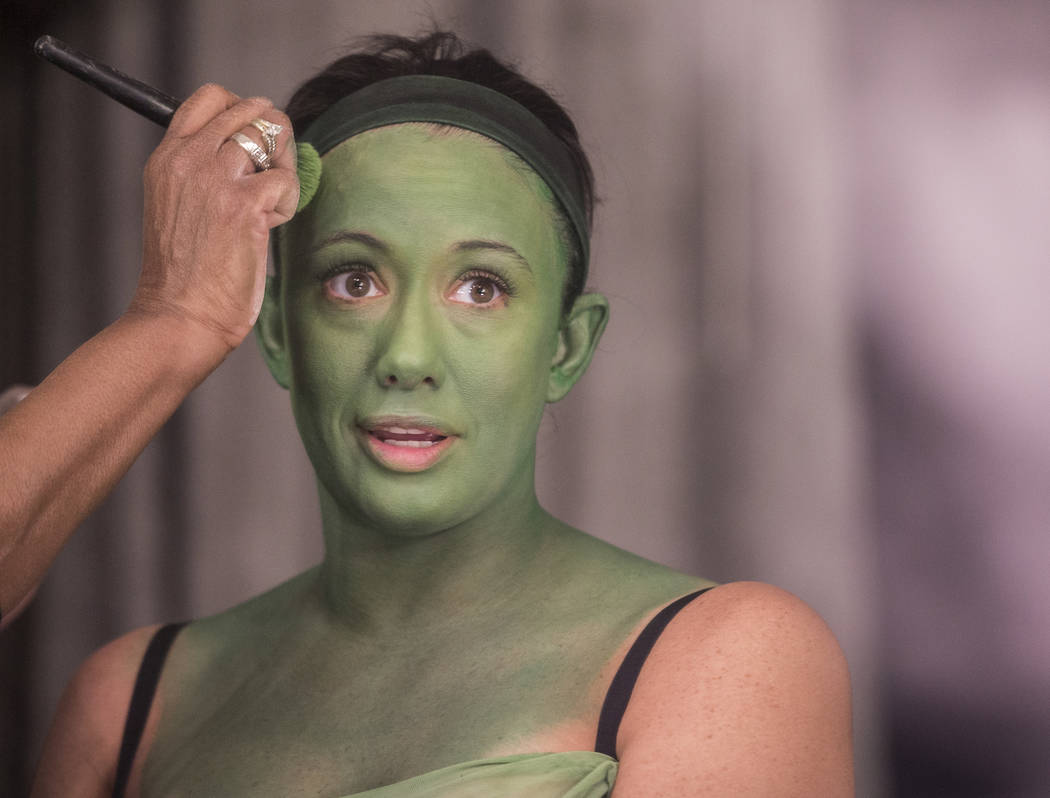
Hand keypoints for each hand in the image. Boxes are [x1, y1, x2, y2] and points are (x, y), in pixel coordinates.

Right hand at [130, 84, 298, 351]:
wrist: (178, 316)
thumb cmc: (183, 274)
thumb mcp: (176, 207)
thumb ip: (203, 174)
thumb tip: (254, 156)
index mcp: (169, 157)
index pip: (211, 99)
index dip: (245, 111)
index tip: (255, 143)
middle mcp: (190, 158)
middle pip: (251, 110)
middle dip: (276, 139)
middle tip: (273, 177)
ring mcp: (216, 178)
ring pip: (273, 137)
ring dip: (284, 169)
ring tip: (268, 205)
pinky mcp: (244, 205)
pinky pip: (287, 181)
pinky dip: (287, 205)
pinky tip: (268, 228)